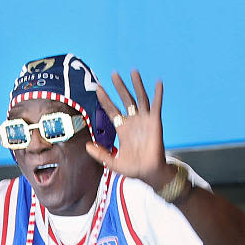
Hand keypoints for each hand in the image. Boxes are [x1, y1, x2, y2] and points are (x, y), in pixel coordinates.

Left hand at [87, 70, 170, 188]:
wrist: (149, 173)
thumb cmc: (133, 169)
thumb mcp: (112, 162)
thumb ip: (100, 154)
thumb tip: (86, 145)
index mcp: (123, 129)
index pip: (112, 110)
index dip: (105, 99)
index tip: (99, 88)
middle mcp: (134, 122)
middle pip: (125, 100)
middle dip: (119, 87)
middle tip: (113, 74)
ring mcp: (145, 121)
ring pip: (140, 98)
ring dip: (137, 85)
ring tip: (133, 71)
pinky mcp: (155, 122)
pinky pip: (156, 106)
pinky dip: (158, 94)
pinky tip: (158, 83)